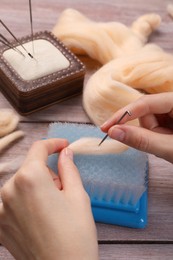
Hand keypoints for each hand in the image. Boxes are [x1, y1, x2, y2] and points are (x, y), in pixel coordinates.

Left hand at [0, 139, 97, 259]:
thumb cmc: (75, 234)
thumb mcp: (77, 195)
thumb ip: (68, 168)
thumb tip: (65, 152)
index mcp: (29, 178)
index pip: (39, 149)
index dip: (54, 144)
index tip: (64, 146)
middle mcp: (9, 190)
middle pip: (31, 168)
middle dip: (48, 173)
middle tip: (64, 191)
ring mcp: (2, 209)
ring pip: (23, 184)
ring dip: (38, 187)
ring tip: (54, 208)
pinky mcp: (0, 225)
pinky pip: (14, 201)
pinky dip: (28, 202)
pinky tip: (41, 218)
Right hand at [101, 93, 172, 162]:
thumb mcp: (169, 148)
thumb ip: (142, 140)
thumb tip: (112, 131)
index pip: (144, 102)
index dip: (123, 115)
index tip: (106, 128)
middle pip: (146, 112)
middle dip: (147, 131)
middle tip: (161, 146)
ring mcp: (172, 112)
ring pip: (150, 120)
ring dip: (153, 136)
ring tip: (168, 147)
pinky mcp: (171, 120)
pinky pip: (155, 126)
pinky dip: (156, 137)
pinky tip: (168, 144)